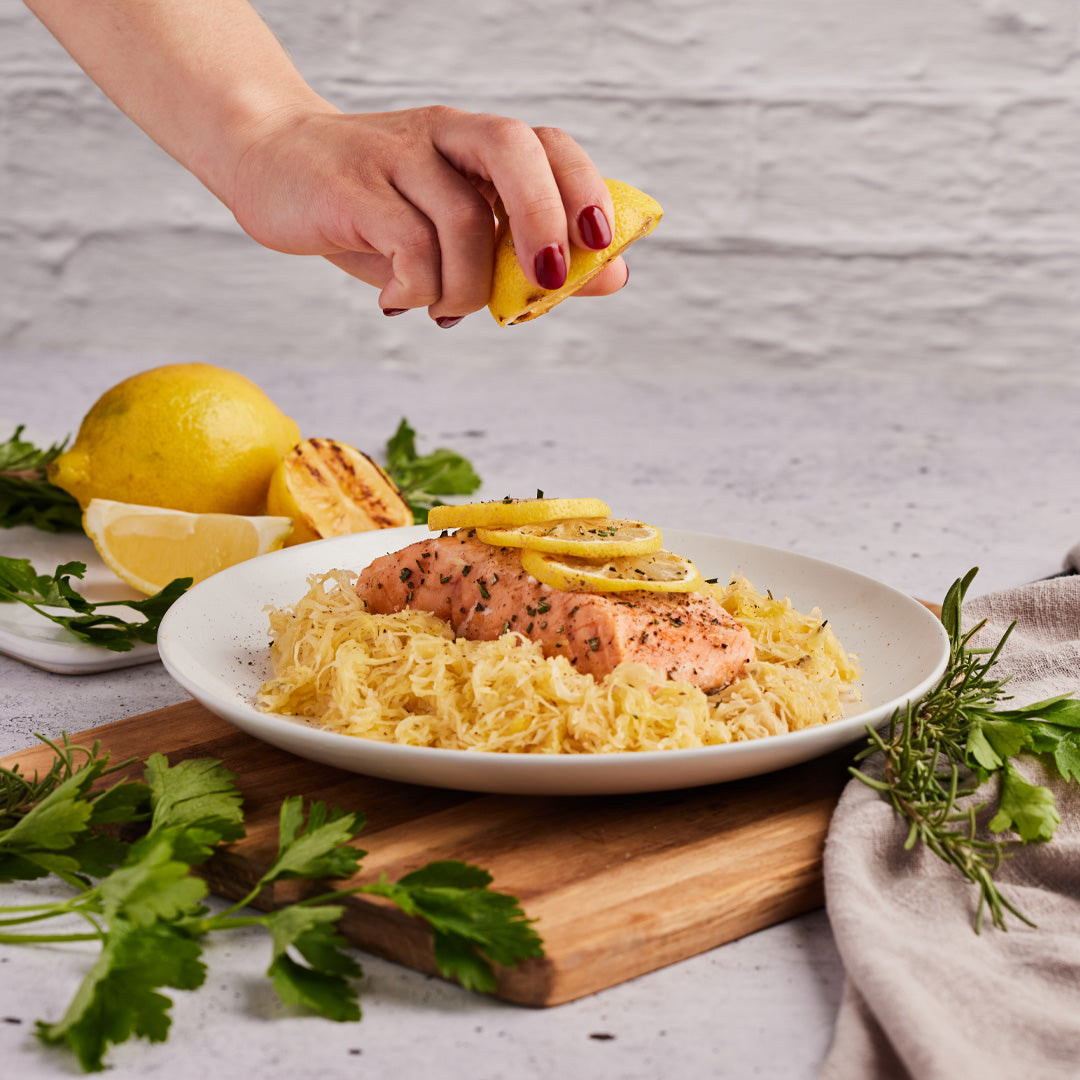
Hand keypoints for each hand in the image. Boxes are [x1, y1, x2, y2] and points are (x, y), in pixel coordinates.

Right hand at [228, 105, 627, 323]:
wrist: (270, 168)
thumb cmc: (375, 213)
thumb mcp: (456, 236)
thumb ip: (529, 254)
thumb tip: (611, 275)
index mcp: (475, 143)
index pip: (547, 144)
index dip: (584, 187)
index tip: (599, 243)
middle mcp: (442, 136)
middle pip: (512, 149)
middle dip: (542, 219)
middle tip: (547, 280)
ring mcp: (395, 157)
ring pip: (460, 219)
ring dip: (466, 287)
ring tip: (442, 307)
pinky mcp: (351, 188)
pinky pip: (408, 244)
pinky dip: (418, 289)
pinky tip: (400, 302)